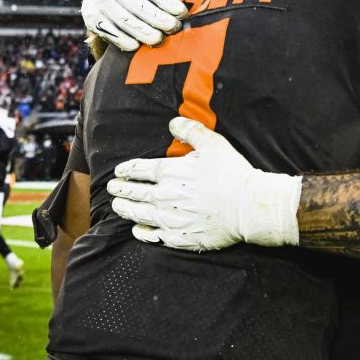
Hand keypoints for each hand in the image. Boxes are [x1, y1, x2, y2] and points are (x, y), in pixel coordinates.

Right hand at [82, 0, 195, 51]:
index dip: (168, 1)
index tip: (182, 12)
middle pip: (140, 6)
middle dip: (158, 18)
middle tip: (173, 28)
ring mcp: (104, 4)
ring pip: (125, 20)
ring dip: (142, 31)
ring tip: (158, 40)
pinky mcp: (93, 18)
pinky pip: (109, 31)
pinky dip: (122, 39)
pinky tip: (134, 46)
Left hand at [107, 117, 301, 250]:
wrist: (247, 207)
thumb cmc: (232, 173)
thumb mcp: (213, 144)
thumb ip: (190, 130)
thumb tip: (173, 122)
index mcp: (169, 172)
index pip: (139, 170)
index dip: (126, 170)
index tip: (118, 171)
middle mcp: (163, 196)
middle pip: (134, 193)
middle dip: (121, 190)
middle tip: (112, 188)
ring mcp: (169, 218)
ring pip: (138, 214)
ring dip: (125, 209)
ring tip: (117, 206)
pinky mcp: (179, 237)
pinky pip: (153, 235)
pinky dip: (141, 232)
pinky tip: (136, 230)